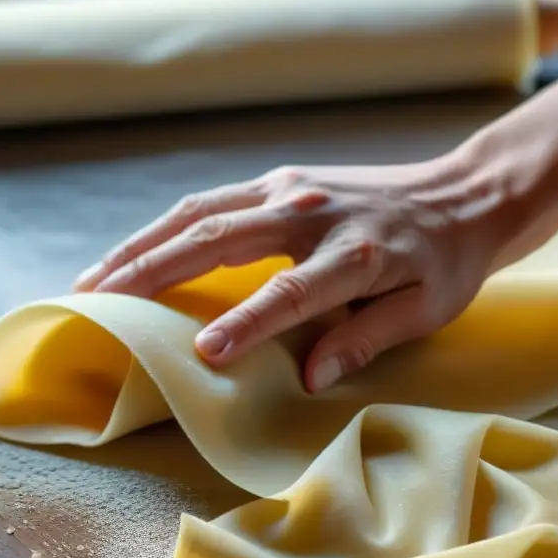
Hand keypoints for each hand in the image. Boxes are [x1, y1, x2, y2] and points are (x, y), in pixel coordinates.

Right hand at [73, 151, 518, 391]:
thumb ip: (366, 339)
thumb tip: (308, 377)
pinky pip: (213, 202)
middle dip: (152, 272)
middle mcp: (314, 213)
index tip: (201, 354)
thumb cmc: (446, 263)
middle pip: (219, 240)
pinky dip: (168, 226)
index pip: (288, 293)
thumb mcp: (424, 310)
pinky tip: (139, 249)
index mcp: (356, 254)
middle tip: (96, 305)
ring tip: (95, 278)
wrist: (463, 196)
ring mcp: (293, 189)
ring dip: (143, 244)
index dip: (245, 324)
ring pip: (201, 213)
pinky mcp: (283, 180)